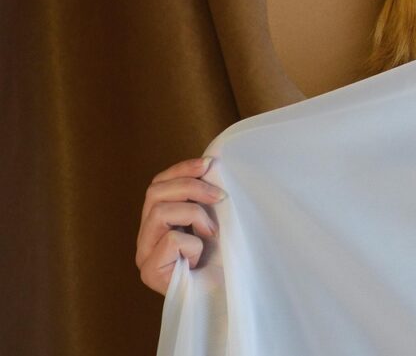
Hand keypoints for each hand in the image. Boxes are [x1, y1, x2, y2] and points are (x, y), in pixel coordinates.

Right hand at [136, 157, 225, 295]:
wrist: (228, 295)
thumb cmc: (223, 259)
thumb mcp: (214, 218)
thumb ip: (205, 196)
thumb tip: (211, 163)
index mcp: (157, 221)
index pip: (158, 184)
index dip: (181, 169)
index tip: (209, 163)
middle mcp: (146, 237)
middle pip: (155, 192)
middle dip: (191, 187)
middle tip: (220, 197)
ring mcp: (145, 255)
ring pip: (160, 212)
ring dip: (194, 214)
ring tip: (213, 231)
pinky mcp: (150, 272)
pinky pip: (172, 240)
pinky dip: (193, 244)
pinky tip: (199, 258)